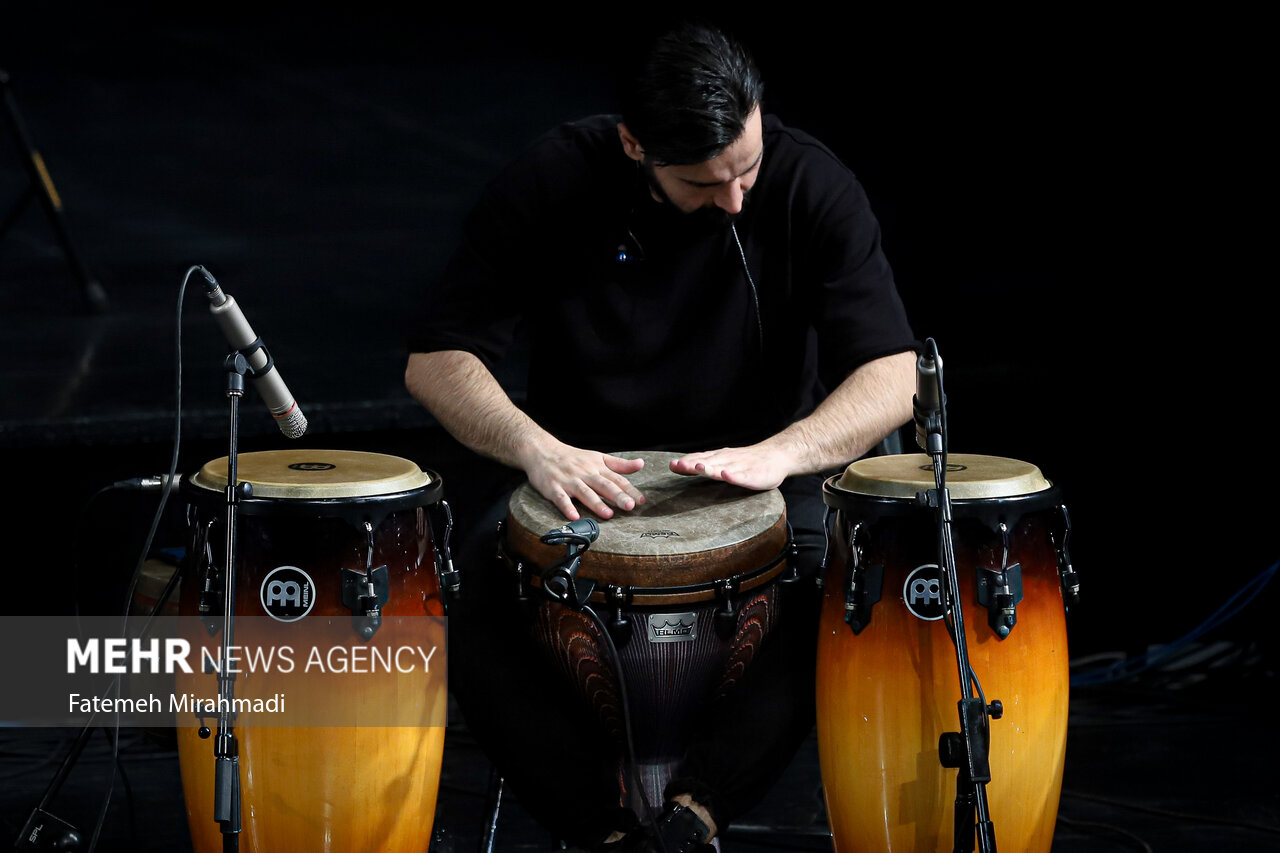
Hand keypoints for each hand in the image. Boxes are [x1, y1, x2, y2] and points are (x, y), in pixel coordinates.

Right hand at [519, 441, 645, 520]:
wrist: (542, 451)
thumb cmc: (572, 458)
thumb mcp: (598, 457)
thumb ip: (619, 465)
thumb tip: (641, 464)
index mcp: (597, 467)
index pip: (616, 479)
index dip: (630, 490)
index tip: (641, 500)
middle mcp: (584, 473)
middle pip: (603, 485)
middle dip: (617, 496)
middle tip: (629, 506)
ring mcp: (568, 481)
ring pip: (584, 492)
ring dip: (596, 503)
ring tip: (608, 514)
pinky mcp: (553, 487)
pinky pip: (561, 499)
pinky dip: (567, 507)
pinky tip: (574, 516)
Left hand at [669, 444, 798, 490]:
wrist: (777, 456)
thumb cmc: (747, 462)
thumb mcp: (723, 461)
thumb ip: (704, 463)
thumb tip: (679, 465)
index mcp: (720, 457)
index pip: (700, 458)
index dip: (686, 462)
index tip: (672, 465)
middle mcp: (728, 460)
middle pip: (708, 462)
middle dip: (693, 464)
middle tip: (679, 465)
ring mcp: (741, 467)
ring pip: (724, 467)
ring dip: (712, 468)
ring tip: (700, 468)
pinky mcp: (754, 475)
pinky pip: (743, 476)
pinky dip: (735, 476)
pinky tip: (727, 475)